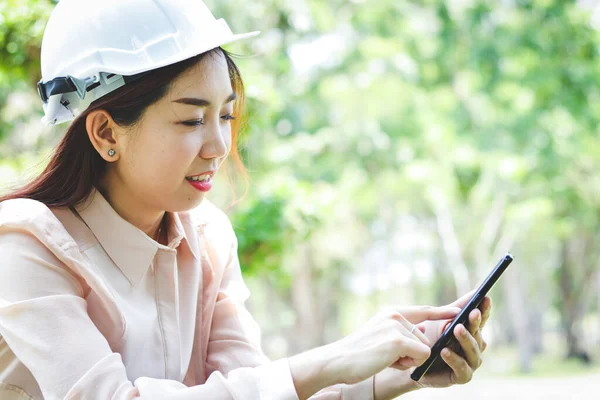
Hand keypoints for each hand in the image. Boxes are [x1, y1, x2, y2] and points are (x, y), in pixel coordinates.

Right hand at [328, 305, 460, 384]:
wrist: (339, 360)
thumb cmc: (360, 354)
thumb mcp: (381, 336)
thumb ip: (401, 332)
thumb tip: (425, 341)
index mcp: (392, 312)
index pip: (424, 310)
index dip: (443, 311)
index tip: (459, 310)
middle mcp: (395, 315)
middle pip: (425, 338)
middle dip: (412, 353)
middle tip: (387, 356)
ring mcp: (397, 326)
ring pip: (424, 348)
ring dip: (409, 360)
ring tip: (385, 358)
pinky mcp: (398, 340)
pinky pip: (421, 355)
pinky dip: (408, 364)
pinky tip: (388, 362)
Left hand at [415, 292, 491, 387]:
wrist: (415, 362)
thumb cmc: (429, 339)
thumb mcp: (439, 321)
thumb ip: (453, 309)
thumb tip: (473, 293)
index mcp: (472, 332)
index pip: (481, 319)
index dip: (485, 309)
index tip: (486, 297)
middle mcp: (475, 347)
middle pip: (478, 333)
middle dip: (475, 322)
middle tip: (472, 312)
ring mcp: (471, 362)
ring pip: (473, 351)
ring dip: (466, 339)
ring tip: (456, 329)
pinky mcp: (462, 376)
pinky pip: (461, 367)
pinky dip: (453, 358)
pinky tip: (444, 351)